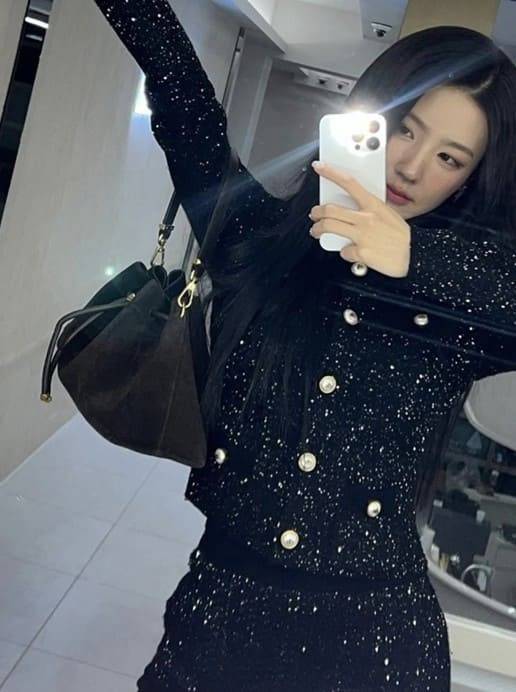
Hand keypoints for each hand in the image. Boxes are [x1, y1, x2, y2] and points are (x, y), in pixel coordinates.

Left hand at [309, 162, 410, 277]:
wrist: (416, 255)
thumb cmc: (402, 237)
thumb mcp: (388, 214)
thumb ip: (370, 211)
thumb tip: (353, 213)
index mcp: (374, 205)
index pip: (349, 183)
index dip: (331, 173)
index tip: (319, 167)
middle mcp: (366, 218)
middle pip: (330, 210)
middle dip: (317, 212)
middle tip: (315, 215)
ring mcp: (362, 235)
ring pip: (329, 227)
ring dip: (318, 230)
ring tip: (316, 232)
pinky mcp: (360, 252)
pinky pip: (344, 251)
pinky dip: (345, 252)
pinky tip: (350, 252)